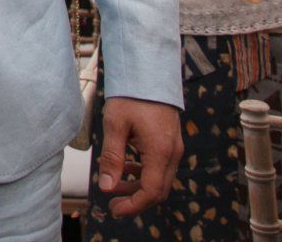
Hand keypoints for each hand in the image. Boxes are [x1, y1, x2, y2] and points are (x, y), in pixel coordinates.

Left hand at [95, 96, 180, 217]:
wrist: (149, 72)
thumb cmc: (131, 95)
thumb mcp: (115, 125)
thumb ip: (112, 158)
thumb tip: (106, 187)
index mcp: (160, 151)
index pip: (151, 191)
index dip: (133, 205)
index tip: (114, 209)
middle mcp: (172, 153)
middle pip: (158, 190)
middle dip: (135, 200)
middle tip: (112, 203)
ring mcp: (174, 147)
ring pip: (160, 179)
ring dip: (139, 186)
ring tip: (115, 184)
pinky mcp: (171, 142)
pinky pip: (160, 167)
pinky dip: (144, 173)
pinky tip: (127, 168)